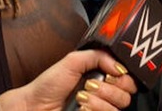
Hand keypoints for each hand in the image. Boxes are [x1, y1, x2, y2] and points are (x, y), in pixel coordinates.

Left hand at [0, 49, 136, 110]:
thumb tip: (119, 66)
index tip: (111, 74)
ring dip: (98, 100)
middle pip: (127, 94)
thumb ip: (98, 55)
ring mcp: (99, 109)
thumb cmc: (49, 85)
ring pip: (117, 107)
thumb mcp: (73, 60)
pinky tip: (81, 107)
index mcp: (101, 77)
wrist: (34, 106)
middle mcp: (103, 95)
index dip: (122, 77)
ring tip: (81, 97)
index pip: (127, 79)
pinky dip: (93, 109)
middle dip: (108, 88)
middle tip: (90, 85)